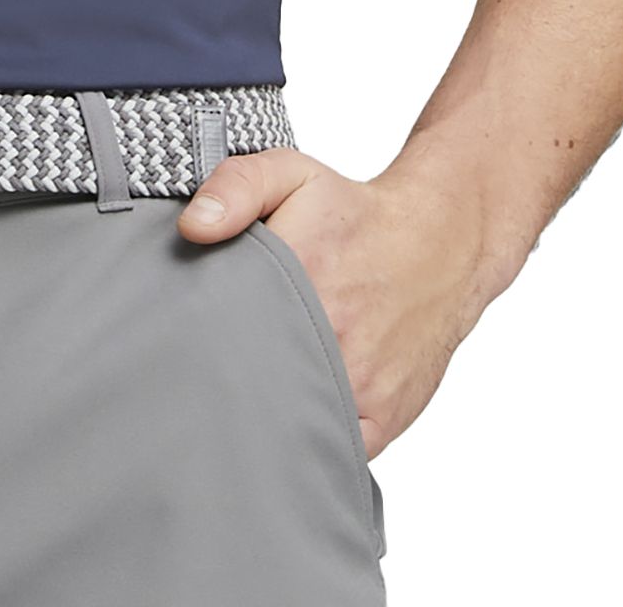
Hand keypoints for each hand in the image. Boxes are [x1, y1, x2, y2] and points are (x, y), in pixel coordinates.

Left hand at [178, 146, 497, 457]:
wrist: (440, 247)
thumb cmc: (356, 216)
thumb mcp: (292, 175)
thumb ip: (236, 187)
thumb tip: (192, 227)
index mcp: (301, 275)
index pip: (221, 323)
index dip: (196, 332)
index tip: (181, 333)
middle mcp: (332, 336)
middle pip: (248, 379)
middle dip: (222, 376)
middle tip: (207, 365)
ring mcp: (359, 386)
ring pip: (285, 422)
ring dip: (261, 413)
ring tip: (247, 389)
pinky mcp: (381, 421)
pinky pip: (327, 446)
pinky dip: (305, 438)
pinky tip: (290, 414)